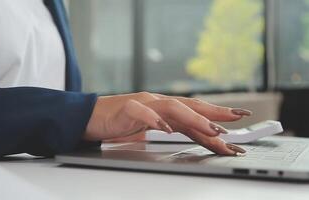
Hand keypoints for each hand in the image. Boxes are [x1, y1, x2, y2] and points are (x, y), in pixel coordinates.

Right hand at [84, 92, 250, 155]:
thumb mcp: (153, 130)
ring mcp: (143, 103)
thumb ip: (175, 131)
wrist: (90, 117)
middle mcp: (157, 103)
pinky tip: (166, 128)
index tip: (236, 127)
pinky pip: (143, 112)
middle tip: (237, 117)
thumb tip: (200, 139)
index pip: (195, 113)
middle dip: (215, 112)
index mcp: (164, 109)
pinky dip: (156, 120)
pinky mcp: (126, 108)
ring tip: (211, 128)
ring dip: (193, 117)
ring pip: (172, 106)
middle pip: (190, 105)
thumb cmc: (120, 122)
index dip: (216, 119)